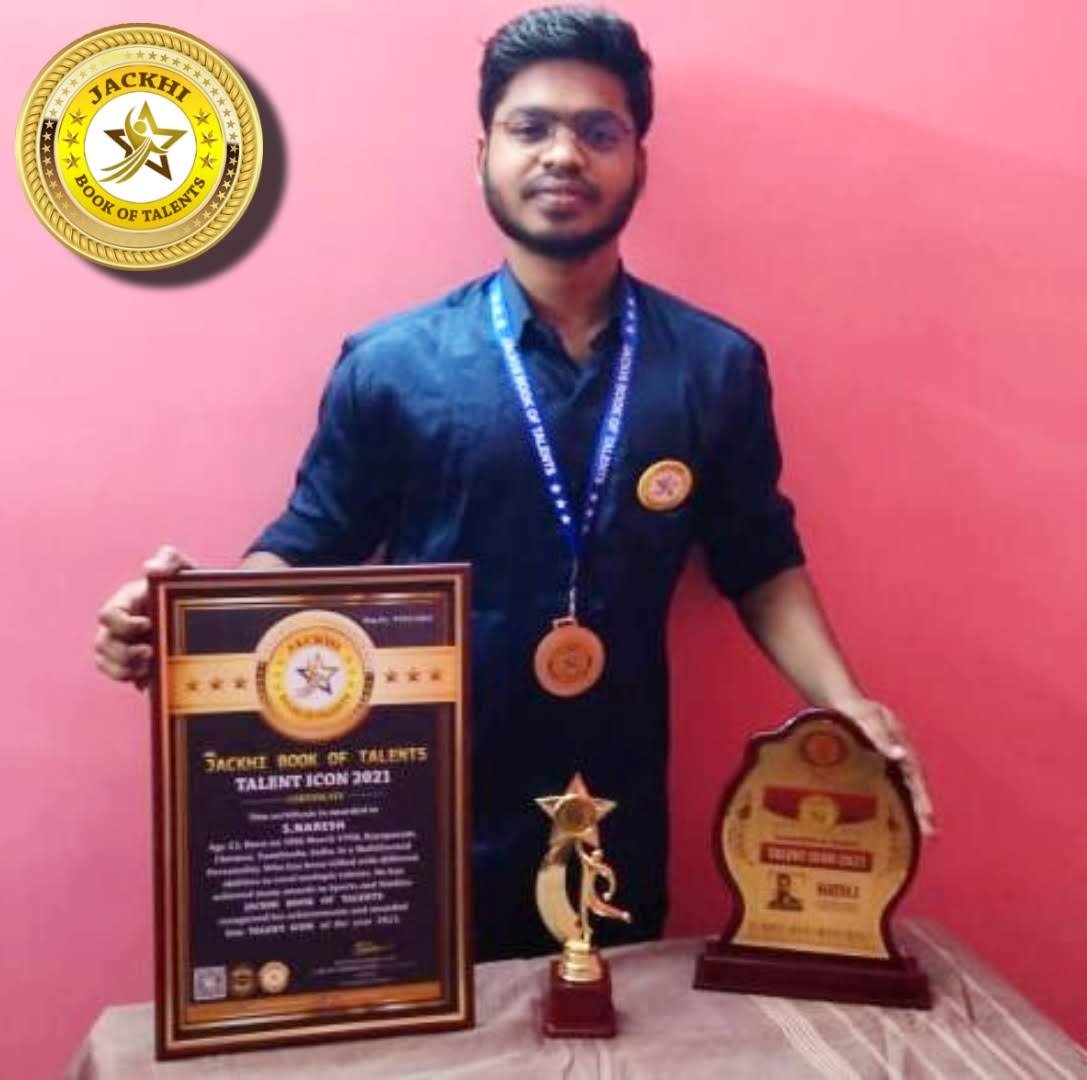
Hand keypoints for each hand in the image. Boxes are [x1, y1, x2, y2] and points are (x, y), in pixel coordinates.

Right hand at [94, 545, 193, 689]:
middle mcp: (120, 624)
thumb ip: (169, 560)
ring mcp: (124, 644)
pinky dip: (132, 680)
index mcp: (127, 602)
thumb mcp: (185, 569)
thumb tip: (150, 568)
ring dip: (124, 669)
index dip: (123, 624)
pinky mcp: (134, 662)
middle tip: (150, 653)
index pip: (109, 615)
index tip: (148, 624)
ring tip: (149, 668)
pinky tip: (150, 679)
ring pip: (106, 662)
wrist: (206, 610)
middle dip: (123, 653)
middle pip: (103, 644)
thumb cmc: (190, 587)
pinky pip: (120, 676)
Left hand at [828, 696, 935, 836]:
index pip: (914, 776)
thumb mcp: (868, 718)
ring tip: (916, 836)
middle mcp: (898, 757)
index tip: (928, 816)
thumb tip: (900, 755)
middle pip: (912, 786)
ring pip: (900, 789)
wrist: (842, 702)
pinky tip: (887, 821)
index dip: (921, 797)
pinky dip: (890, 802)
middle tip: (930, 835)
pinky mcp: (875, 765)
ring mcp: (888, 762)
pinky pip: (885, 786)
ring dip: (908, 810)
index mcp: (901, 745)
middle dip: (921, 810)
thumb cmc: (855, 709)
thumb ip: (881, 736)